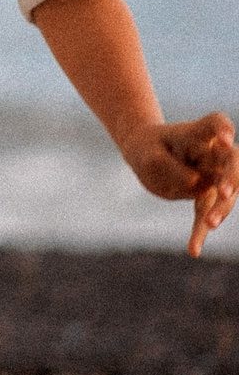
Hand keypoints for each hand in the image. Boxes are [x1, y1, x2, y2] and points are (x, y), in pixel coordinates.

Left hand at [117, 112, 237, 257]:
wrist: (145, 153)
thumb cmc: (148, 147)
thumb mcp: (148, 153)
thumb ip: (170, 165)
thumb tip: (197, 184)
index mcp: (199, 134)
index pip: (217, 124)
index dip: (223, 129)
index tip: (223, 138)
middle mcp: (213, 155)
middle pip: (232, 164)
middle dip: (232, 179)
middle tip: (223, 192)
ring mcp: (213, 176)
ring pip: (224, 194)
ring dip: (219, 209)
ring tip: (209, 223)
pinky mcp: (204, 195)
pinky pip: (205, 214)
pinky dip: (199, 232)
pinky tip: (192, 250)